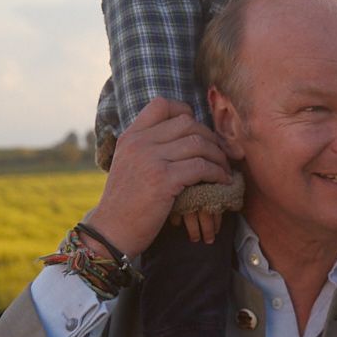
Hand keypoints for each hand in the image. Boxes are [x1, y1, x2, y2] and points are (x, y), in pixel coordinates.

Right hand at [84, 99, 230, 258]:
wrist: (111, 231)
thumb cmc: (124, 203)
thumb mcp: (128, 165)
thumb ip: (146, 148)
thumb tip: (177, 138)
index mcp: (131, 136)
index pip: (162, 105)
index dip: (185, 112)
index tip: (198, 131)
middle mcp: (140, 142)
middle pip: (187, 123)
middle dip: (210, 137)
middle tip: (220, 153)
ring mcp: (151, 159)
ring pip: (198, 143)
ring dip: (218, 156)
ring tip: (224, 169)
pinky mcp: (163, 180)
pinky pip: (201, 167)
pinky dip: (217, 173)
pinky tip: (221, 181)